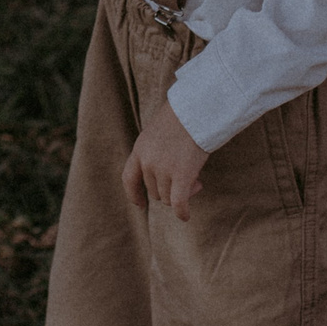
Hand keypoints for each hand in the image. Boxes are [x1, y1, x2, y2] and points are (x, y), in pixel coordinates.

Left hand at [121, 95, 209, 221]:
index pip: (129, 178)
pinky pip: (178, 203)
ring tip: (197, 180)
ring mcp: (163, 169)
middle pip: (154, 190)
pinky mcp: (182, 176)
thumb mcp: (158, 131)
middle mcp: (148, 162)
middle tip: (189, 179)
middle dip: (170, 189)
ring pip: (168, 197)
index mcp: (140, 149)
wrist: (196, 109)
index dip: (134, 193)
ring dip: (182, 194)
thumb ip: (156, 151)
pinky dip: (182, 212)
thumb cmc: (182, 115)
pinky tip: (186, 216)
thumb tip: (164, 174)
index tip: (140, 203)